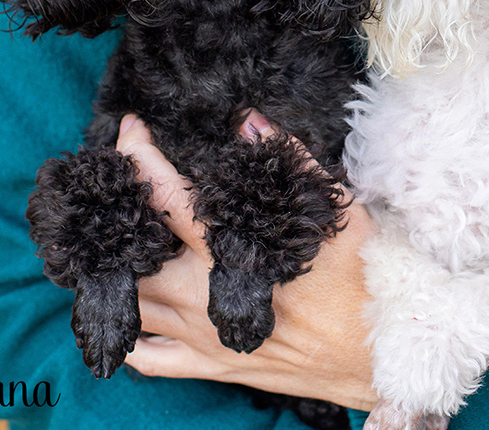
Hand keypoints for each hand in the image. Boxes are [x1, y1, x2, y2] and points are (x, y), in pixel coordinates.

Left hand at [118, 113, 377, 410]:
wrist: (378, 355)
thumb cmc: (364, 280)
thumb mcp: (337, 212)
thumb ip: (292, 162)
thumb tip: (251, 122)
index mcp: (233, 253)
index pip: (167, 198)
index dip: (140, 158)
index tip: (129, 130)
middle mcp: (204, 298)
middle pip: (131, 254)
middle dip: (112, 212)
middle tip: (110, 187)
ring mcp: (202, 337)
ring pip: (130, 305)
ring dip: (110, 271)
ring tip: (110, 239)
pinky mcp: (210, 366)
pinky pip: (146, 358)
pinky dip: (126, 334)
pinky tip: (125, 310)